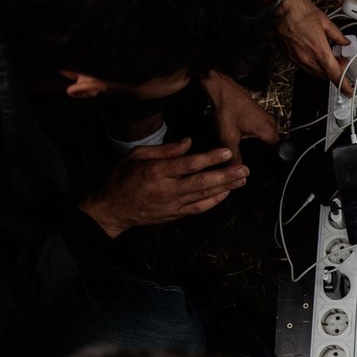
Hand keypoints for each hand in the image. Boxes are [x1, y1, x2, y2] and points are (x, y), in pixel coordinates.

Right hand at [78, 138, 246, 237]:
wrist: (113, 209)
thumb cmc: (123, 178)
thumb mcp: (137, 156)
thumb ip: (165, 150)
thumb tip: (189, 142)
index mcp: (155, 172)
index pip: (188, 164)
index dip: (209, 158)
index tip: (226, 152)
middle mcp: (166, 190)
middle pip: (201, 183)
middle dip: (225, 175)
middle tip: (244, 169)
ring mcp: (172, 204)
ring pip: (204, 196)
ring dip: (225, 187)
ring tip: (242, 179)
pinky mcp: (175, 215)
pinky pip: (199, 208)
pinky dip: (214, 201)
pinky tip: (226, 193)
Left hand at [203, 71, 278, 161]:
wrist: (222, 89)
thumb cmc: (227, 108)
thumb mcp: (228, 137)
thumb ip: (235, 156)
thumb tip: (239, 170)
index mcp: (268, 131)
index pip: (278, 153)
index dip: (270, 163)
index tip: (263, 168)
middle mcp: (271, 124)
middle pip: (273, 146)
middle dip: (264, 155)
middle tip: (252, 159)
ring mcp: (266, 118)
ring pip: (268, 138)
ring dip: (260, 145)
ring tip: (247, 148)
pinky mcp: (259, 115)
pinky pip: (262, 130)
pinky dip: (255, 136)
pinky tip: (243, 138)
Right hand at [277, 0, 351, 92]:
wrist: (279, 8)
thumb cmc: (298, 11)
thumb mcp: (325, 21)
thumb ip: (337, 35)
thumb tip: (344, 41)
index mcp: (319, 51)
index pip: (335, 74)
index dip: (344, 85)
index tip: (349, 90)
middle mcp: (307, 59)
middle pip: (326, 76)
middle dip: (336, 72)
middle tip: (342, 61)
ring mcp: (297, 59)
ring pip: (316, 73)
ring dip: (325, 70)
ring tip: (330, 57)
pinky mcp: (290, 57)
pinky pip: (305, 68)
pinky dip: (314, 66)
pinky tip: (317, 55)